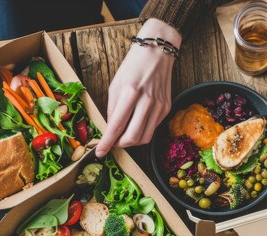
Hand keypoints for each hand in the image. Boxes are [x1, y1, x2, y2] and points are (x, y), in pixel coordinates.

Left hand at [95, 19, 181, 156]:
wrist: (157, 52)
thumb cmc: (133, 66)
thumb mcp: (115, 84)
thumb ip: (112, 109)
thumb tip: (110, 130)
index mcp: (130, 93)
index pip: (116, 126)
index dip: (107, 143)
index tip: (100, 152)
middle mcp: (147, 101)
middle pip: (132, 137)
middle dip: (120, 145)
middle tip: (113, 142)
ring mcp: (159, 106)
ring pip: (144, 138)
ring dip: (131, 141)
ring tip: (124, 135)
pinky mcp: (166, 108)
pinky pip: (152, 128)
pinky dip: (142, 131)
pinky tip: (136, 124)